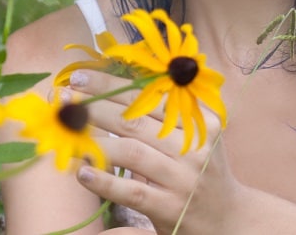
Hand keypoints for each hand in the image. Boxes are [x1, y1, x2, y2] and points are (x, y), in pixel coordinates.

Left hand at [69, 70, 239, 234]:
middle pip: (137, 119)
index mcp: (200, 120)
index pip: (151, 96)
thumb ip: (170, 112)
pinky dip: (106, 181)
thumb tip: (118, 84)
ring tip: (70, 132)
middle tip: (66, 96)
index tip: (82, 76)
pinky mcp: (170, 207)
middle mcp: (192, 146)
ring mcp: (182, 178)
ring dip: (96, 140)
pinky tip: (83, 172)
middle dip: (97, 105)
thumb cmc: (204, 170)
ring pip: (132, 151)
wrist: (229, 219)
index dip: (113, 84)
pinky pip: (133, 191)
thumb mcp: (198, 136)